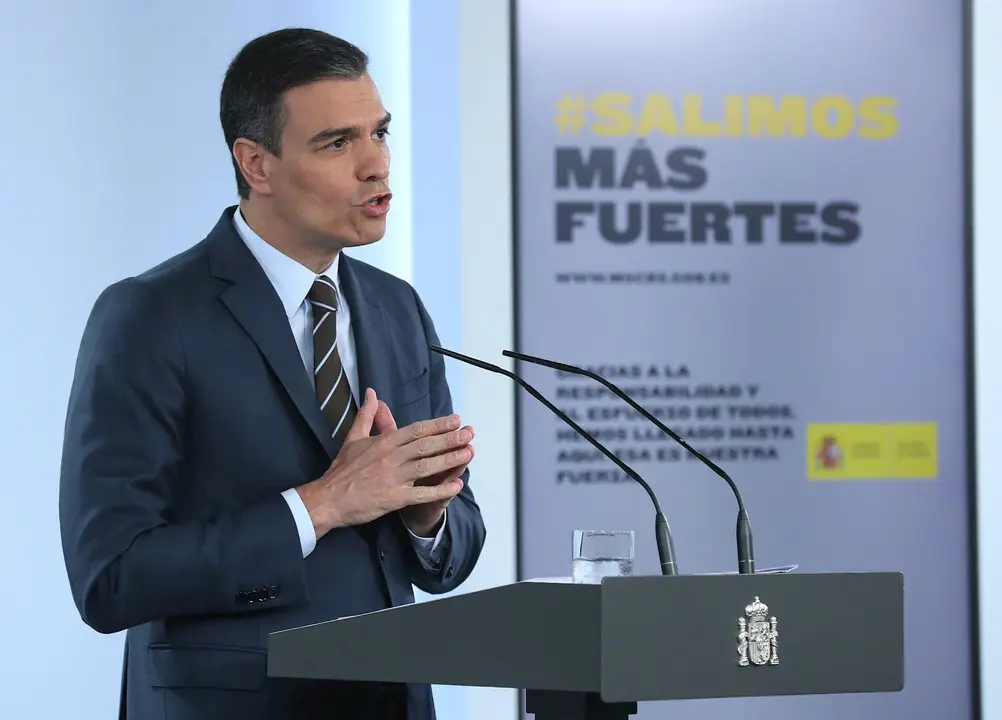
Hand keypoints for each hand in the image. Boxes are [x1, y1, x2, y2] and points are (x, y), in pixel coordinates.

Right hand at [296, 388, 471, 538]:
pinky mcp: (394, 498)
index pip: (416, 430)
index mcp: (383, 442)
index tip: (455, 420)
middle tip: (469, 433)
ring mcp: (393, 478)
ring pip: (426, 466)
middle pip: (425, 445)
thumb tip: (371, 393)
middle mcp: (390, 457)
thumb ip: (367, 416)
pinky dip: (440, 490)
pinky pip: (422, 493)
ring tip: (468, 453)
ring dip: (449, 460)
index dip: (437, 425)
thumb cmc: (342, 469)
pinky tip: (456, 486)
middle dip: (449, 438)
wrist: (328, 499)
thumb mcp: (353, 438)